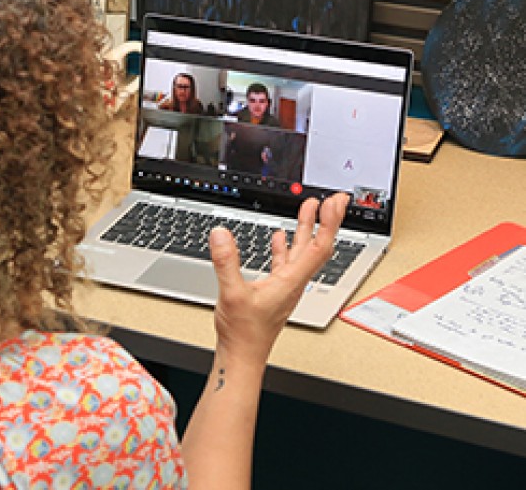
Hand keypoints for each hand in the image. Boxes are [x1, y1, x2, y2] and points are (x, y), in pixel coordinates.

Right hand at [208, 192, 348, 365]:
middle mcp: (293, 282)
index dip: (329, 223)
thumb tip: (222, 234)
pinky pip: (285, 262)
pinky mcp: (273, 290)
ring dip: (307, 229)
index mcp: (291, 281)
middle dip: (326, 220)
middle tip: (333, 199)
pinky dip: (285, 246)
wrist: (243, 356)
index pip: (319, 247)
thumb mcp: (232, 293)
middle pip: (316, 245)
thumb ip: (227, 262)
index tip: (335, 203)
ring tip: (310, 208)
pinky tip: (278, 237)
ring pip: (302, 252)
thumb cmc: (244, 334)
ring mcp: (285, 286)